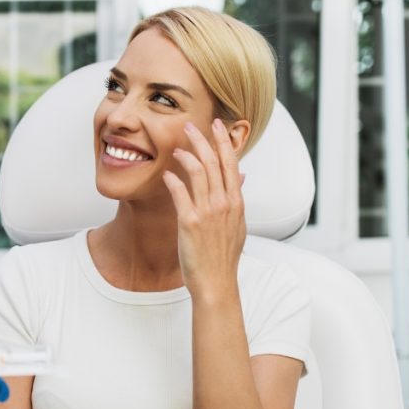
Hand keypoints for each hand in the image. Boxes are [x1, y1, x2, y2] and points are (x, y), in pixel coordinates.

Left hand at [162, 119, 246, 297]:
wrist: (217, 283)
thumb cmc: (224, 257)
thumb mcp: (238, 225)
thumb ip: (236, 198)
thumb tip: (240, 177)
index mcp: (236, 203)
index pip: (231, 163)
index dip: (223, 141)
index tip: (216, 125)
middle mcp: (225, 204)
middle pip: (214, 162)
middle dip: (202, 139)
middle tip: (190, 126)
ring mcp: (208, 212)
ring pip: (198, 172)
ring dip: (186, 155)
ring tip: (177, 148)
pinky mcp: (191, 222)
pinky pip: (180, 193)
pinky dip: (173, 180)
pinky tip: (167, 174)